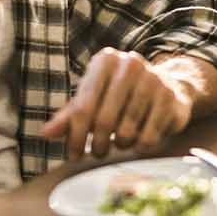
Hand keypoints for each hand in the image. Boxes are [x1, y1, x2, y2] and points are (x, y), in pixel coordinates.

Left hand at [41, 47, 192, 160]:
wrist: (168, 86)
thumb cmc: (120, 95)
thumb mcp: (93, 99)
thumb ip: (69, 116)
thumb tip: (45, 134)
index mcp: (105, 61)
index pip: (82, 108)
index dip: (75, 137)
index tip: (73, 155)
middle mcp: (131, 64)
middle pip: (104, 121)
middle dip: (98, 145)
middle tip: (98, 152)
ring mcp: (154, 80)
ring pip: (127, 132)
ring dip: (120, 145)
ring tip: (121, 141)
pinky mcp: (171, 98)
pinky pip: (149, 137)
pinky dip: (140, 146)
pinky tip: (139, 140)